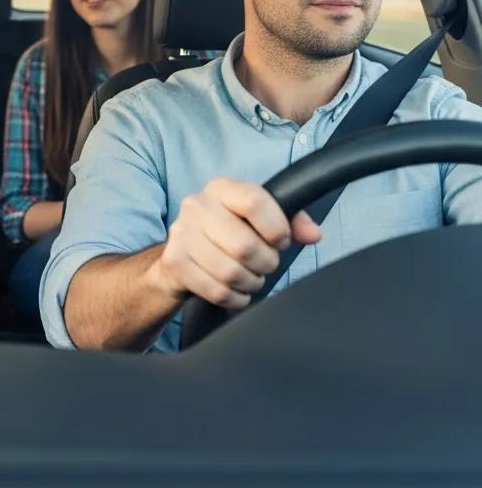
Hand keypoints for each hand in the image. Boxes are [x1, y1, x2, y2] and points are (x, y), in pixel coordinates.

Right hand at [152, 178, 321, 310]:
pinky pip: (216, 291)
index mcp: (221, 188)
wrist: (180, 255)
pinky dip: (234, 298)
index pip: (254, 201)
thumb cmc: (227, 234)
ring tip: (251, 279)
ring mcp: (181, 233)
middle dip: (265, 263)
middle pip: (244, 245)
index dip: (276, 228)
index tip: (281, 241)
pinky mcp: (174, 262)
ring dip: (250, 283)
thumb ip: (291, 221)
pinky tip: (236, 292)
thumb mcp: (258, 220)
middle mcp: (197, 205)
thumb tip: (313, 234)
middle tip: (265, 265)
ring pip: (230, 272)